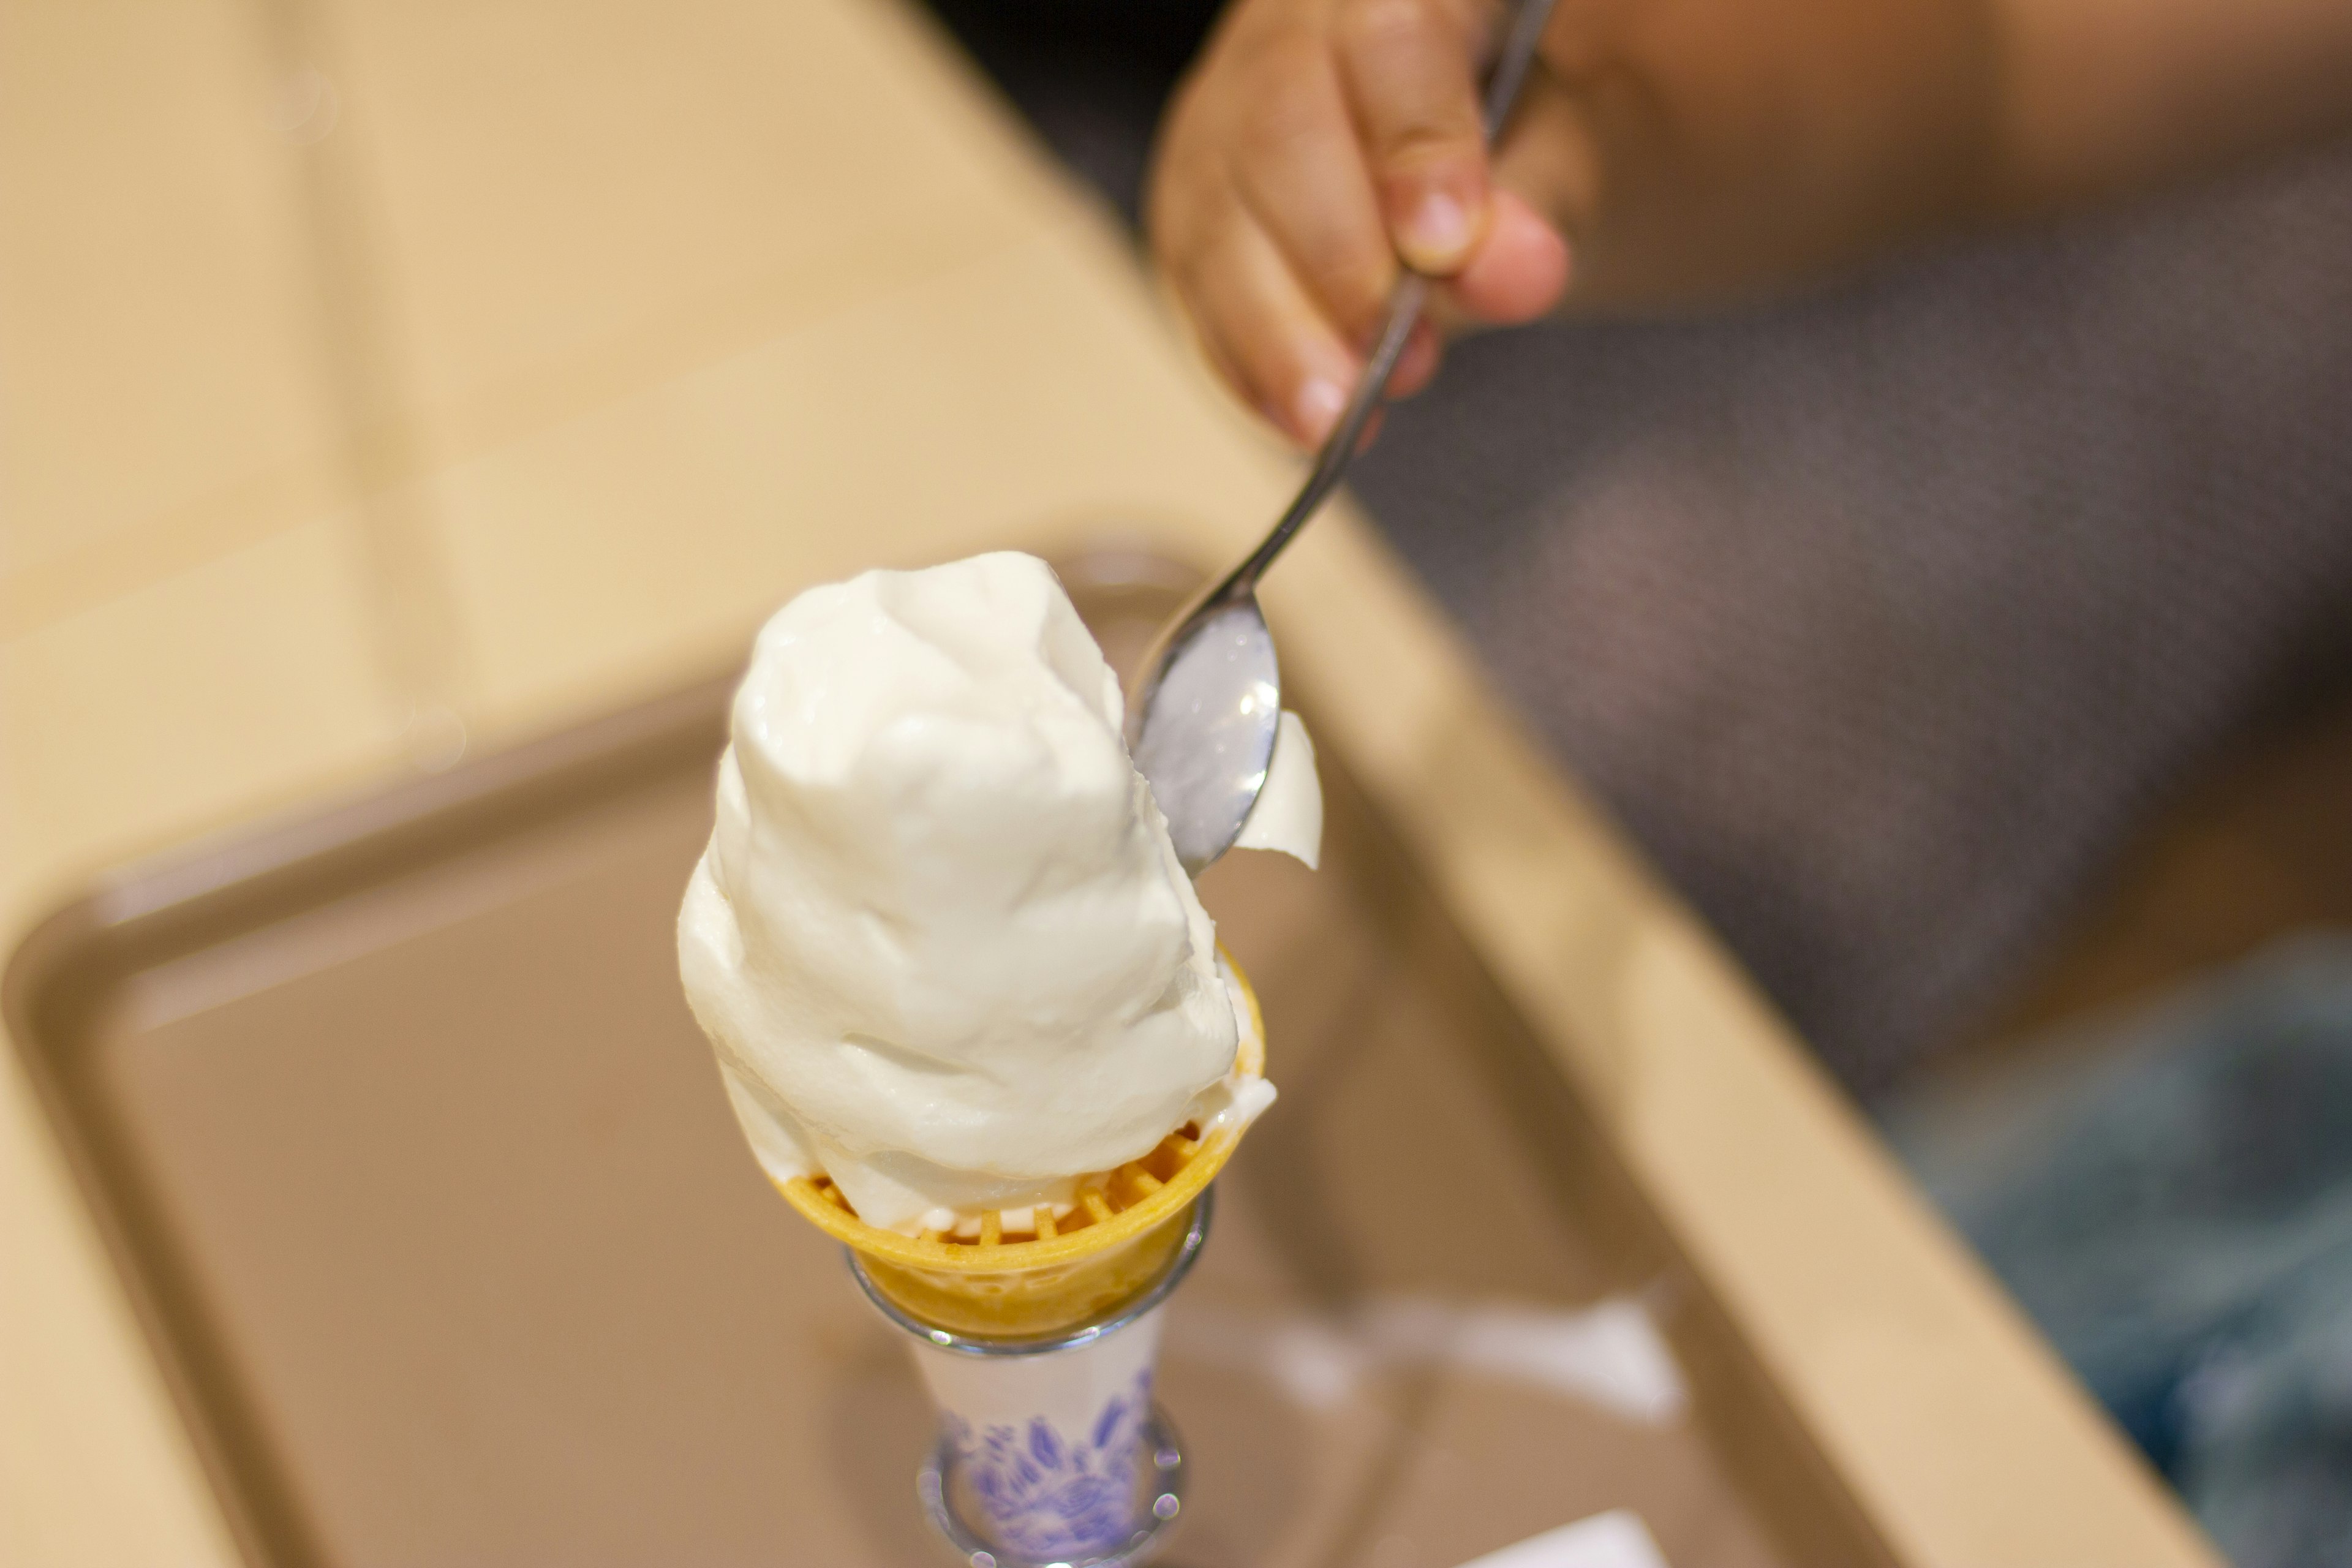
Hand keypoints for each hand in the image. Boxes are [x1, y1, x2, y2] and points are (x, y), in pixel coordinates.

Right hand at [1148, 0, 1569, 446]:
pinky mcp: (1191, 203)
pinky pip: (1194, 284)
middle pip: (1278, 124)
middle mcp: (1287, 28)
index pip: (1387, 34)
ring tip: (1336, 417)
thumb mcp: (1557, 161)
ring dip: (1275, 333)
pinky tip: (1297, 421)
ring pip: (1214, 212)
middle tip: (1398, 356)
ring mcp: (1221, 112)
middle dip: (1336, 255)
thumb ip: (1536, 209)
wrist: (1466, 168)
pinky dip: (1246, 363)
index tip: (1445, 247)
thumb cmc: (1517, 143)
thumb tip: (1510, 273)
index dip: (1413, 141)